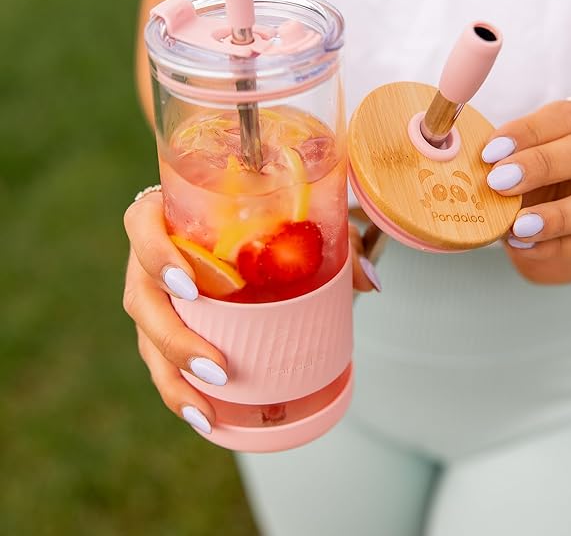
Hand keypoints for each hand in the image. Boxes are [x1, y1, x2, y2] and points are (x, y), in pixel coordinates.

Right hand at [122, 192, 376, 434]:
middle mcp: (151, 254)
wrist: (234, 217)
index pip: (141, 224)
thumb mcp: (298, 215)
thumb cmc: (262, 213)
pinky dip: (177, 389)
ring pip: (146, 337)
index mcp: (171, 213)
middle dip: (174, 339)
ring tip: (206, 412)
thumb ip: (333, 238)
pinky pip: (158, 358)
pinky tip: (202, 416)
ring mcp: (153, 292)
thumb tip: (369, 282)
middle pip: (141, 297)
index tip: (190, 286)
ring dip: (173, 376)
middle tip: (218, 368)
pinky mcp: (162, 322)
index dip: (155, 255)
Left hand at [481, 100, 570, 283]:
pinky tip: (526, 246)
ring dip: (555, 216)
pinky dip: (557, 246)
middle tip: (499, 182)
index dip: (529, 131)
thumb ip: (502, 159)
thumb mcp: (523, 164)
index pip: (570, 116)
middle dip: (540, 166)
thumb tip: (457, 159)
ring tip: (517, 226)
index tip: (491, 151)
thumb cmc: (543, 185)